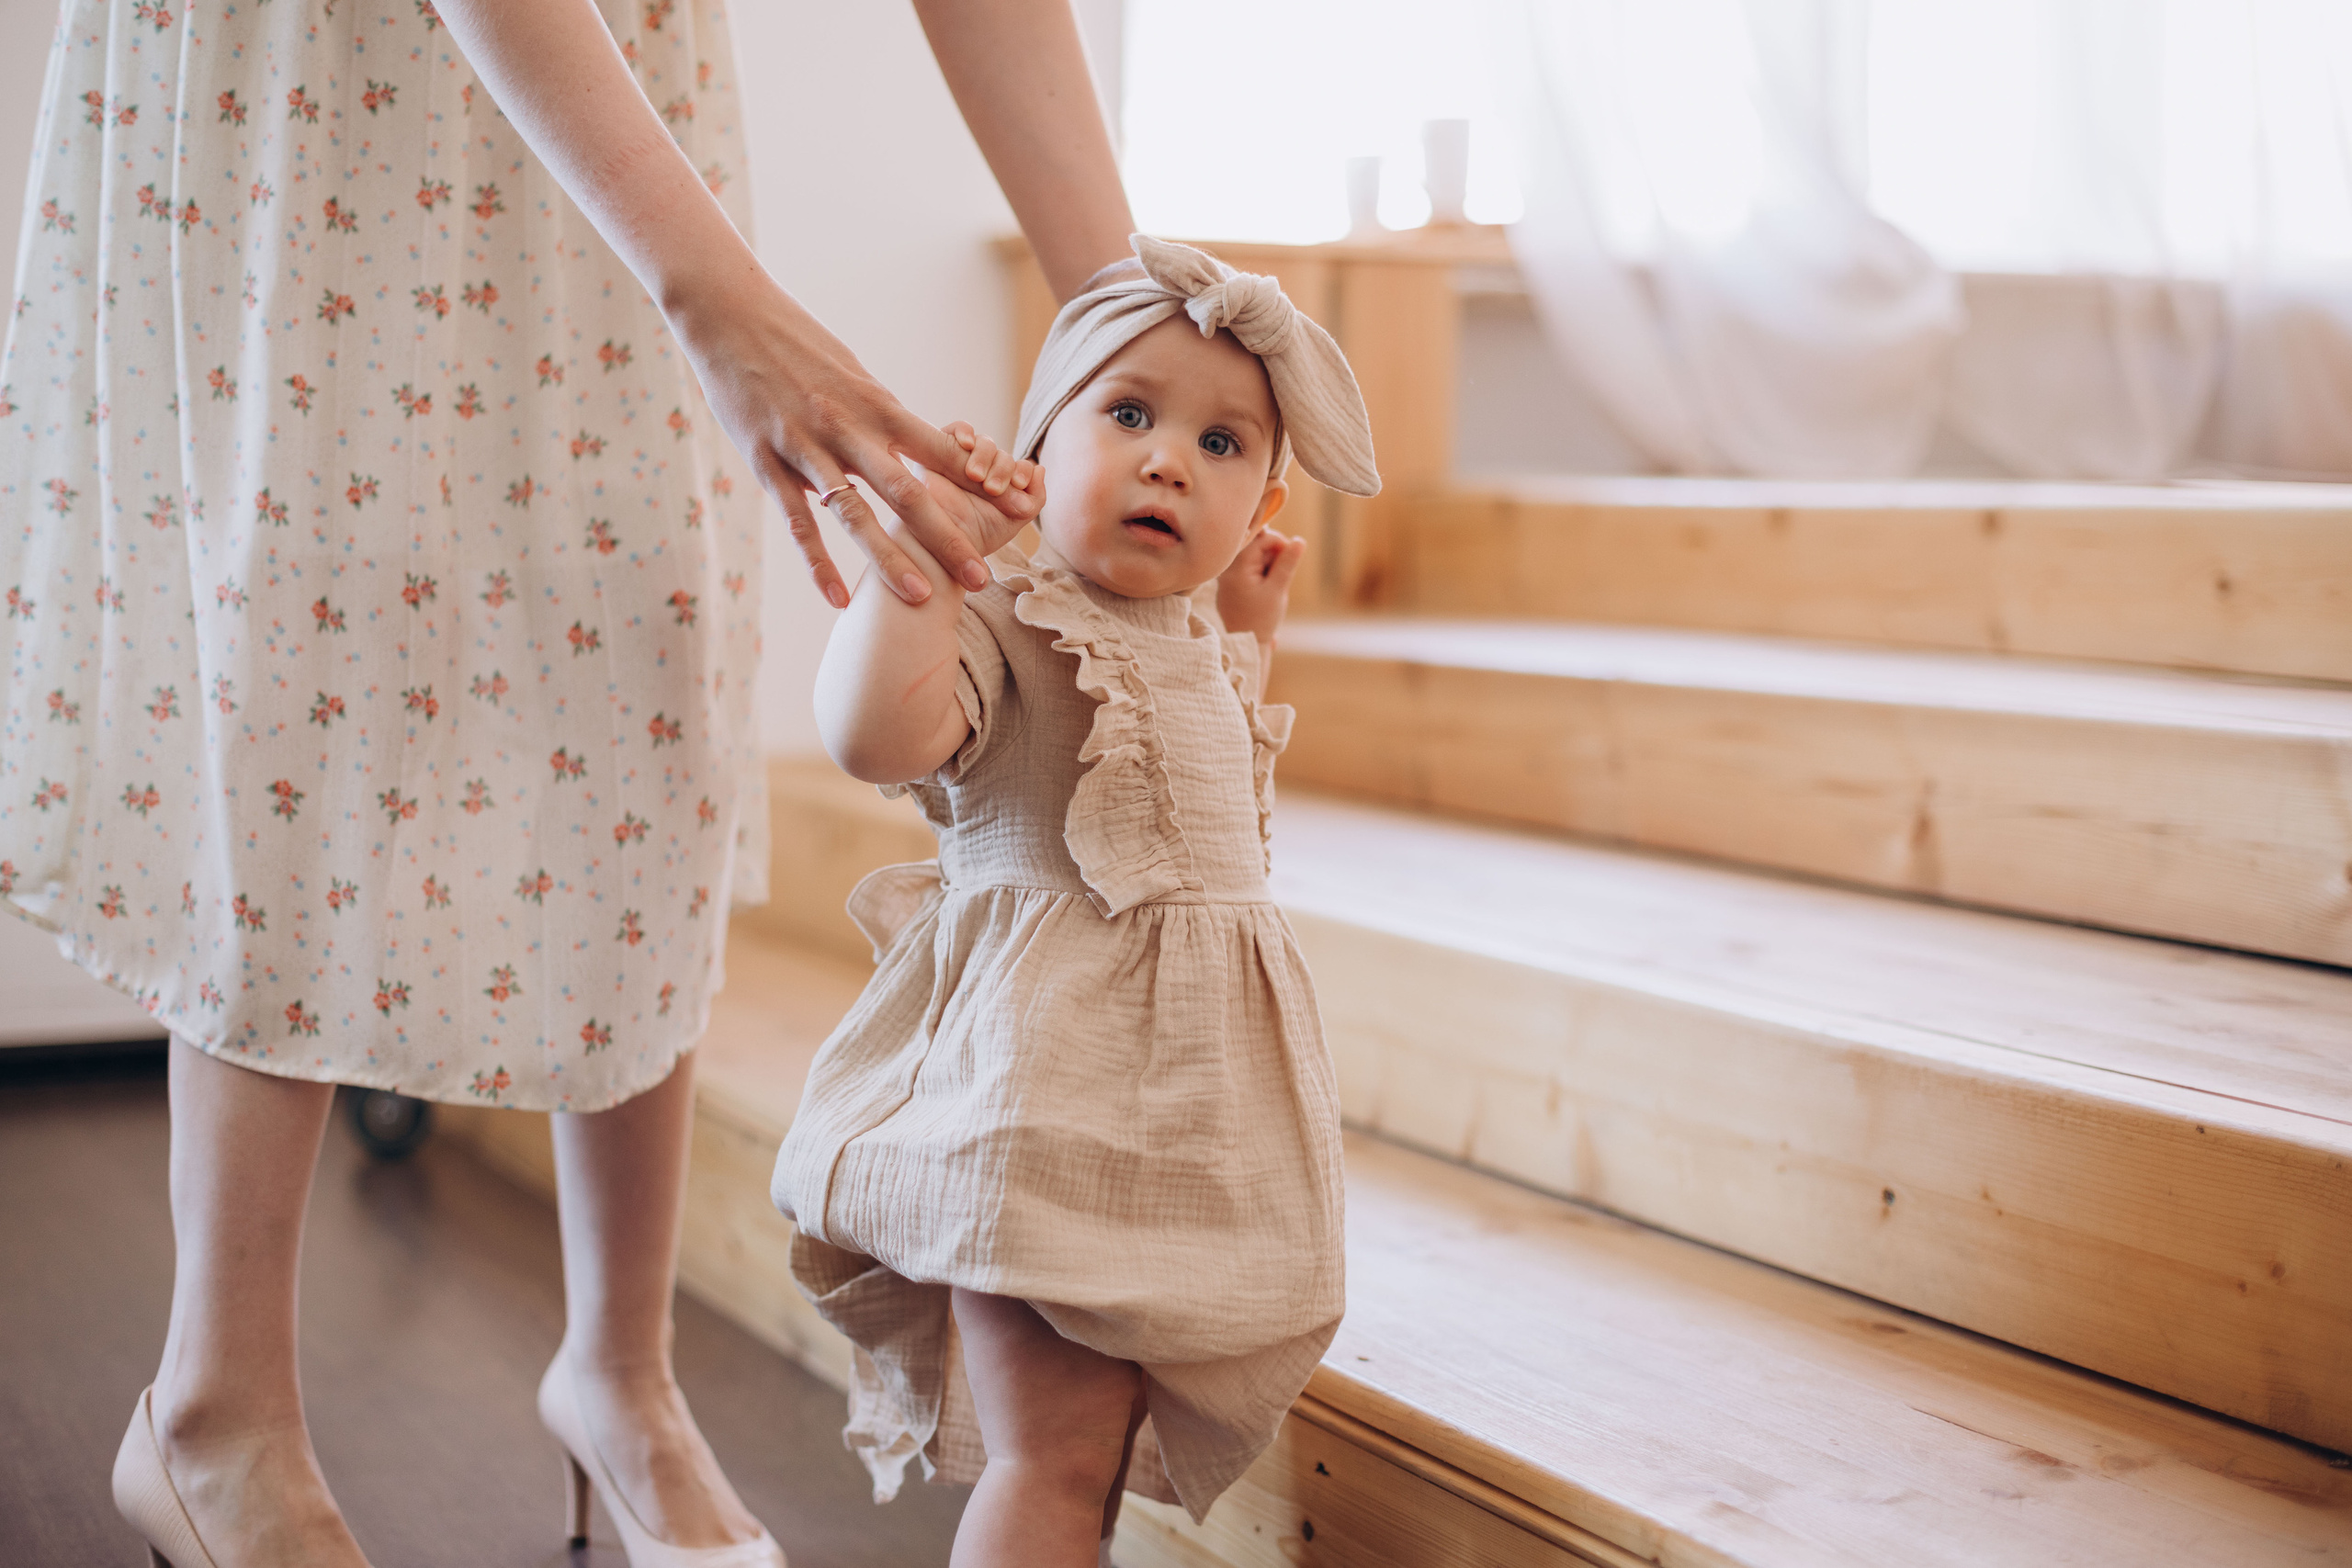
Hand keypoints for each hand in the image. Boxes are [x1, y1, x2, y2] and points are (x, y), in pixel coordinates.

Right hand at [669, 273, 1041, 607]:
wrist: (729, 314)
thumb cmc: (796, 341)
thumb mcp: (851, 372)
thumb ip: (880, 414)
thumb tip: (911, 442)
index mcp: (877, 405)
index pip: (941, 450)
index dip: (980, 483)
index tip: (1015, 510)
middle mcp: (848, 429)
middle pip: (907, 493)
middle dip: (947, 539)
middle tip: (981, 578)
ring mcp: (806, 448)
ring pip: (855, 514)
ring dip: (888, 559)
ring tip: (920, 596)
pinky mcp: (767, 462)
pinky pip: (798, 522)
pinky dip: (818, 563)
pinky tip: (837, 598)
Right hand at [923, 424, 1041, 561]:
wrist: (937, 546)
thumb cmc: (973, 538)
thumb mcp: (1012, 522)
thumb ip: (1033, 499)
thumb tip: (1040, 468)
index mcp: (1002, 486)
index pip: (1018, 467)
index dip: (1022, 471)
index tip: (1019, 485)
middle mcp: (983, 471)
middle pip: (1001, 454)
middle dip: (1003, 468)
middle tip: (993, 488)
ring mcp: (960, 460)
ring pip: (983, 443)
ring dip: (985, 454)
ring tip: (975, 476)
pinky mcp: (937, 451)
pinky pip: (955, 430)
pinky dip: (964, 431)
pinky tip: (966, 443)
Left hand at [1216, 528, 1307, 640]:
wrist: (1244, 643)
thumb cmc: (1261, 619)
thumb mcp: (1277, 590)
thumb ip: (1287, 563)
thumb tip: (1299, 540)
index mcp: (1236, 567)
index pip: (1262, 538)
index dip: (1280, 543)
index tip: (1290, 558)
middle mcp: (1227, 566)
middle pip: (1256, 544)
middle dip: (1273, 555)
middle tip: (1279, 577)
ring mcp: (1226, 573)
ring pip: (1253, 554)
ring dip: (1268, 564)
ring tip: (1271, 585)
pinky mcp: (1229, 580)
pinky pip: (1247, 565)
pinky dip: (1260, 571)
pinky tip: (1263, 588)